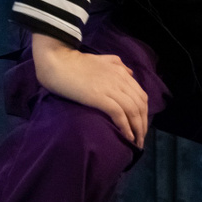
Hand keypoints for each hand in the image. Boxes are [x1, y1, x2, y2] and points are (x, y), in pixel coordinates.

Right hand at [32, 33, 149, 146]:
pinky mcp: (98, 97)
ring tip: (136, 143)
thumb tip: (130, 73)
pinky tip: (127, 136)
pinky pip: (118, 113)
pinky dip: (125, 127)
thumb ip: (117, 64)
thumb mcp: (101, 59)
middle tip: (140, 139)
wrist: (57, 61)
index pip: (141, 95)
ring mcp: (110, 88)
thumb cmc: (75, 62)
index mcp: (121, 72)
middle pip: (140, 105)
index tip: (141, 127)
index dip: (144, 113)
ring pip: (132, 110)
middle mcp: (120, 79)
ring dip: (137, 129)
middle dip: (143, 124)